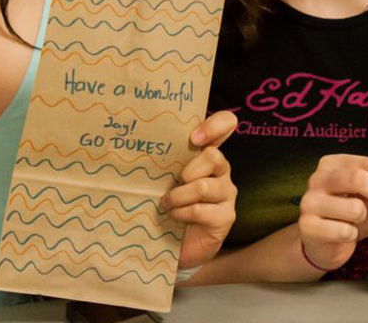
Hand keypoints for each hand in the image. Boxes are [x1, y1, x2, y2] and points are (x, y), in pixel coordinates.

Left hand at [162, 111, 237, 269]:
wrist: (178, 244)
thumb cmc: (169, 204)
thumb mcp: (165, 177)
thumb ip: (165, 160)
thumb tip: (140, 142)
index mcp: (207, 154)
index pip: (226, 124)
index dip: (215, 125)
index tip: (194, 138)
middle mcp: (222, 170)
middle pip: (213, 155)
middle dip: (186, 170)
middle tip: (173, 183)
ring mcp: (227, 193)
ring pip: (202, 186)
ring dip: (177, 197)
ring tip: (166, 204)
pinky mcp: (226, 217)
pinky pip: (199, 209)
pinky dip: (181, 213)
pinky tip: (174, 217)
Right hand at [297, 154, 367, 270]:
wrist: (326, 245)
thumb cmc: (351, 216)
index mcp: (335, 164)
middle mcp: (318, 178)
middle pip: (357, 178)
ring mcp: (310, 202)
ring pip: (353, 208)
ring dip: (362, 219)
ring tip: (353, 221)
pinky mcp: (307, 226)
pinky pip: (344, 231)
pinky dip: (351, 235)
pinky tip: (342, 234)